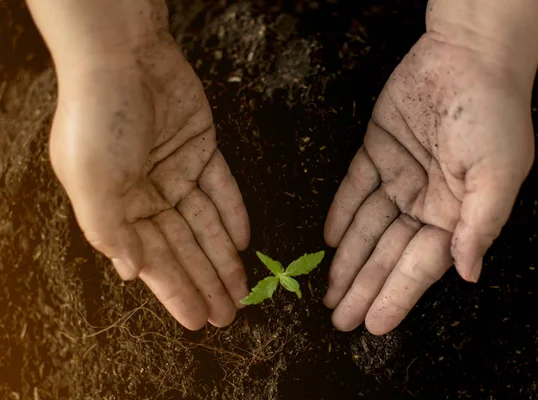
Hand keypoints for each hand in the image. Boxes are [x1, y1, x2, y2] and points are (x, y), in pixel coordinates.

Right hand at [50, 41, 249, 329]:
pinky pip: (221, 189)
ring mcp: (176, 171)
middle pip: (184, 248)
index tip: (199, 321)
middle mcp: (146, 194)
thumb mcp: (92, 182)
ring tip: (241, 290)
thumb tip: (131, 273)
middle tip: (229, 314)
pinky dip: (232, 214)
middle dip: (206, 282)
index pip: (155, 261)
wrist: (122, 56)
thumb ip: (110, 231)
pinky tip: (244, 242)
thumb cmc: (98, 119)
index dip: (178, 292)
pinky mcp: (200, 148)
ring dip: (223, 257)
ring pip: (205, 224)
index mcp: (117, 208)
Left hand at [323, 34, 534, 334]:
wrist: (468, 55)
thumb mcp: (497, 174)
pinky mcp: (378, 151)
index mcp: (455, 213)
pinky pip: (354, 189)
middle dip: (363, 287)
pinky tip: (329, 240)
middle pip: (387, 253)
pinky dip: (341, 213)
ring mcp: (400, 177)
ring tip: (328, 292)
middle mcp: (426, 201)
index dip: (395, 296)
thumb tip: (469, 273)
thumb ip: (480, 225)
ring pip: (366, 228)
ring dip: (347, 259)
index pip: (419, 266)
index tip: (373, 325)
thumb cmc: (491, 113)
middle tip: (339, 319)